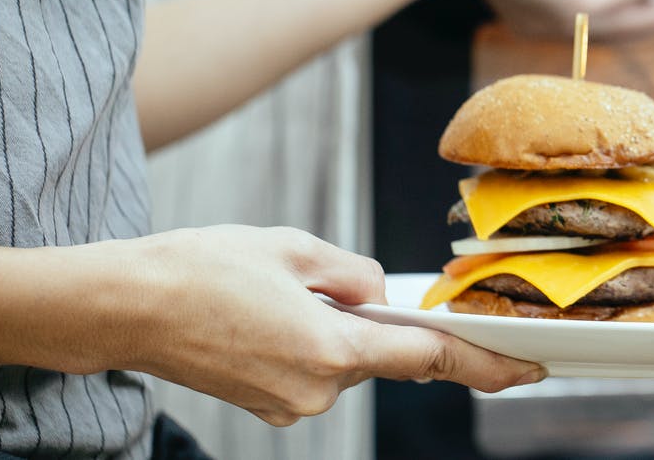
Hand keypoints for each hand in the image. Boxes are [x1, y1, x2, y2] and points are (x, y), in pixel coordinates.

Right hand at [128, 225, 544, 425]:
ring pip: (346, 358)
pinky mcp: (270, 405)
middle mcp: (318, 389)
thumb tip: (381, 294)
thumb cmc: (200, 270)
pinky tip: (266, 315)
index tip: (529, 369)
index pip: (432, 358)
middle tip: (319, 282)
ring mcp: (291, 404)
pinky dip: (309, 341)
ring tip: (276, 294)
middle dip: (370, 317)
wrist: (125, 308)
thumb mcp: (294, 248)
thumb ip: (357, 274)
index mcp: (332, 348)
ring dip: (333, 326)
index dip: (488, 364)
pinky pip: (314, 368)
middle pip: (381, 351)